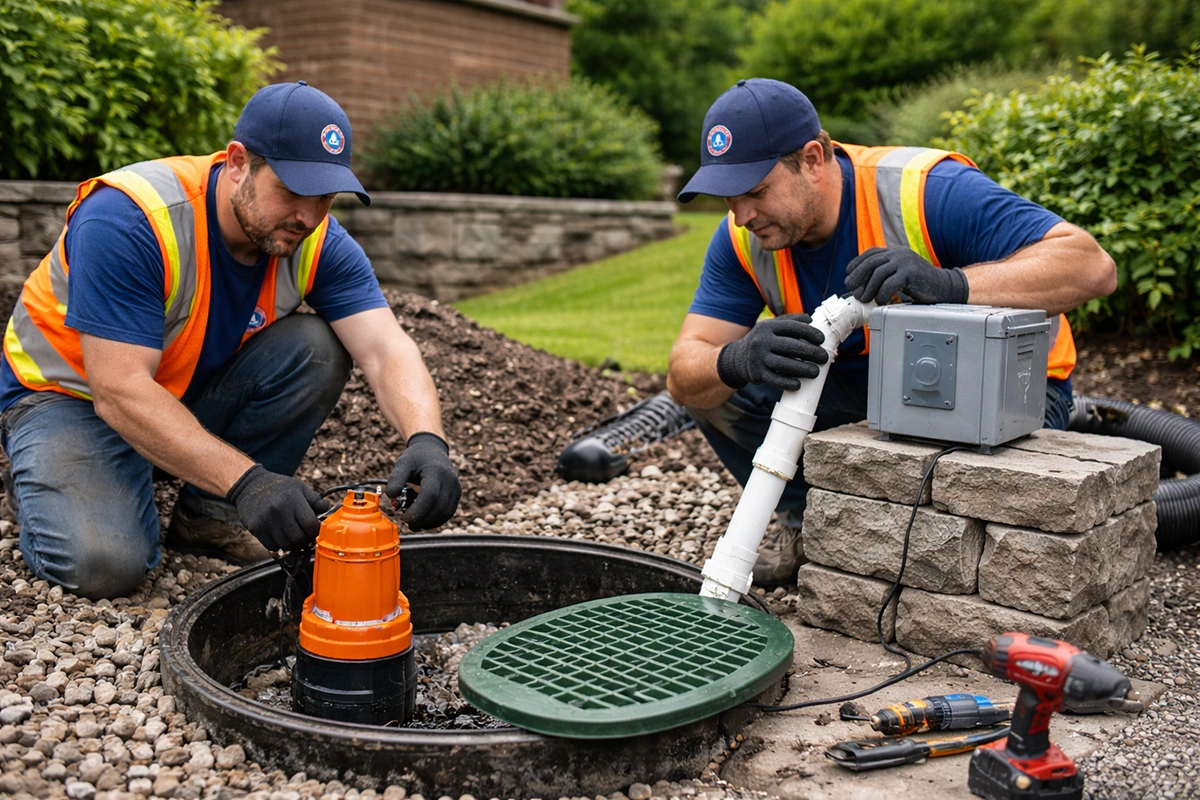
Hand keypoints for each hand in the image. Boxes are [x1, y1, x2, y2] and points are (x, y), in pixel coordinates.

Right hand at [226, 465, 330, 551]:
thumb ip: (315, 500)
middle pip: (299, 538)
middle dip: (306, 541)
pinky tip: (281, 536)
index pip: (310, 524)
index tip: (316, 531)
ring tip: (294, 537)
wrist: (250, 485)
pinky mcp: (256, 529)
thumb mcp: (300, 487)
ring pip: (286, 545)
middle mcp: (279, 511)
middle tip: (306, 537)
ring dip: (293, 545)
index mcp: (293, 499)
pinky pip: (273, 547)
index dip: (316, 532)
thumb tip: (328, 511)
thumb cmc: (279, 487)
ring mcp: (267, 521)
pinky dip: (279, 545)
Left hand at [386, 432, 461, 529]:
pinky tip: (423, 520)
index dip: (418, 510)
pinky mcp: (456, 495)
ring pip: (445, 513)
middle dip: (422, 520)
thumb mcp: (403, 463)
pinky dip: (435, 520)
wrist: (433, 451)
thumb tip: (391, 497)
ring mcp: (455, 488)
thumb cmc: (416, 458)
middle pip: (439, 507)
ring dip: (429, 522)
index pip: (430, 495)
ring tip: (414, 522)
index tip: (405, 518)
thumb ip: (395, 478)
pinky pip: (448, 513)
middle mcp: (450, 480)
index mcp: (436, 471)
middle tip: (408, 523)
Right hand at [716, 313, 827, 391]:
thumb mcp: (772, 327)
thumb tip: (811, 319)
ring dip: (802, 369)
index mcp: (768, 327)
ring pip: (783, 364)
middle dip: (810, 352)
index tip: (822, 339)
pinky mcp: (756, 373)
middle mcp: (762, 341)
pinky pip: (774, 379)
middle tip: (824, 358)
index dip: (809, 332)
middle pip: (790, 346)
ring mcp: (758, 358)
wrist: (738, 358)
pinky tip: (798, 385)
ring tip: (815, 372)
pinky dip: (787, 383)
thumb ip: (790, 321)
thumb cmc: (763, 341)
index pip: (791, 327)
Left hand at [845, 247, 968, 304]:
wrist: (943, 286)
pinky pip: (890, 283)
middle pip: (870, 263)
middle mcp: (898, 253)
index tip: (849, 275)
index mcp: (895, 252)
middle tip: (852, 290)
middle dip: (858, 276)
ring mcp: (905, 261)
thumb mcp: (899, 274)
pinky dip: (882, 294)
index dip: (857, 264)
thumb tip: (860, 286)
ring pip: (878, 273)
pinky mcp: (911, 272)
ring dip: (868, 288)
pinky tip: (881, 301)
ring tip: (865, 299)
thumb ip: (884, 274)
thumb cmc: (919, 284)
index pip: (870, 254)